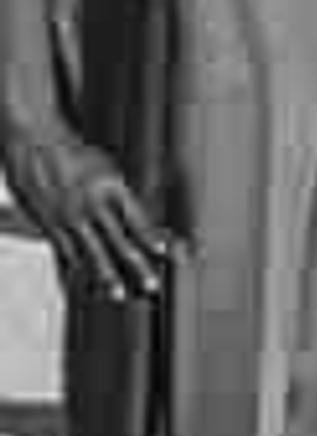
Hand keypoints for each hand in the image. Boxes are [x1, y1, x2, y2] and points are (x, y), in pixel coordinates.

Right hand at [2, 113, 167, 302]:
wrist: (33, 140)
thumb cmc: (72, 152)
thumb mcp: (103, 167)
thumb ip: (117, 193)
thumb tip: (136, 215)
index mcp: (111, 185)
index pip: (137, 216)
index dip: (151, 235)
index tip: (164, 251)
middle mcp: (92, 202)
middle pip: (118, 240)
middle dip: (137, 265)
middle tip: (152, 286)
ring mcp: (69, 215)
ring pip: (91, 252)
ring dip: (106, 276)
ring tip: (120, 295)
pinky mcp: (48, 223)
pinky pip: (65, 252)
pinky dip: (76, 270)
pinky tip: (85, 284)